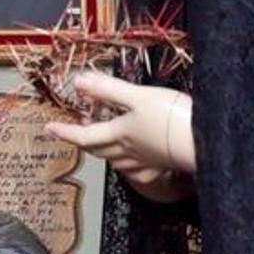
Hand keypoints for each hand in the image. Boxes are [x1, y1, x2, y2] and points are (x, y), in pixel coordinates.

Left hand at [45, 72, 195, 199]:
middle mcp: (129, 151)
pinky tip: (133, 164)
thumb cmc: (172, 119)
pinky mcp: (162, 166)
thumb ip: (108, 89)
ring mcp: (145, 161)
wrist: (204, 144)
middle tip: (74, 133)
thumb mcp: (138, 96)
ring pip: (116, 161)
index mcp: (120, 133)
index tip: (49, 128)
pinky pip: (139, 171)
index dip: (66, 131)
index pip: (85, 135)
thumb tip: (78, 82)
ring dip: (104, 152)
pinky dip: (130, 166)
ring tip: (101, 142)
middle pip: (98, 150)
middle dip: (83, 141)